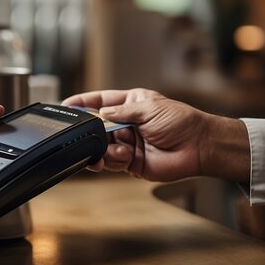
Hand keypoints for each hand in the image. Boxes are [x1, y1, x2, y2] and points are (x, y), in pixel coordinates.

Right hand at [62, 88, 249, 182]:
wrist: (199, 147)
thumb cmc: (181, 122)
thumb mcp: (150, 108)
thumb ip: (121, 112)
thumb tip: (100, 114)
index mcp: (130, 104)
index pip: (100, 101)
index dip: (83, 103)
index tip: (66, 106)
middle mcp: (126, 123)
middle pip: (97, 126)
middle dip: (92, 131)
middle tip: (89, 134)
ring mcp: (127, 143)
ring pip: (101, 146)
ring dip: (104, 148)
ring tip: (119, 148)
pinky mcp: (130, 162)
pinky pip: (111, 161)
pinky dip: (112, 160)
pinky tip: (123, 156)